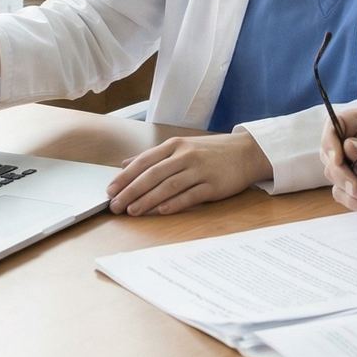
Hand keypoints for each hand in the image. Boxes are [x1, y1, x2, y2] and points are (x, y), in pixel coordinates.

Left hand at [106, 131, 272, 215]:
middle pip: (152, 175)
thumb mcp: (181, 146)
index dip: (125, 177)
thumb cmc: (211, 151)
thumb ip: (153, 156)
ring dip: (147, 200)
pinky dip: (174, 203)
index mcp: (175, 145)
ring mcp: (200, 170)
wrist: (247, 152)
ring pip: (168, 186)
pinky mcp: (213, 185)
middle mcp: (185, 155)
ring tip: (132, 212)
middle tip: (115, 206)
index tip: (110, 190)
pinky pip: (190, 195)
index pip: (144, 161)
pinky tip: (161, 211)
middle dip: (131, 191)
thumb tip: (125, 164)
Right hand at [320, 105, 356, 213]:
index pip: (333, 124)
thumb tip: (347, 148)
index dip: (330, 141)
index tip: (338, 160)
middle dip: (341, 173)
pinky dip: (353, 201)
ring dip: (348, 190)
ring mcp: (356, 161)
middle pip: (329, 154)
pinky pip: (345, 192)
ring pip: (334, 176)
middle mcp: (356, 139)